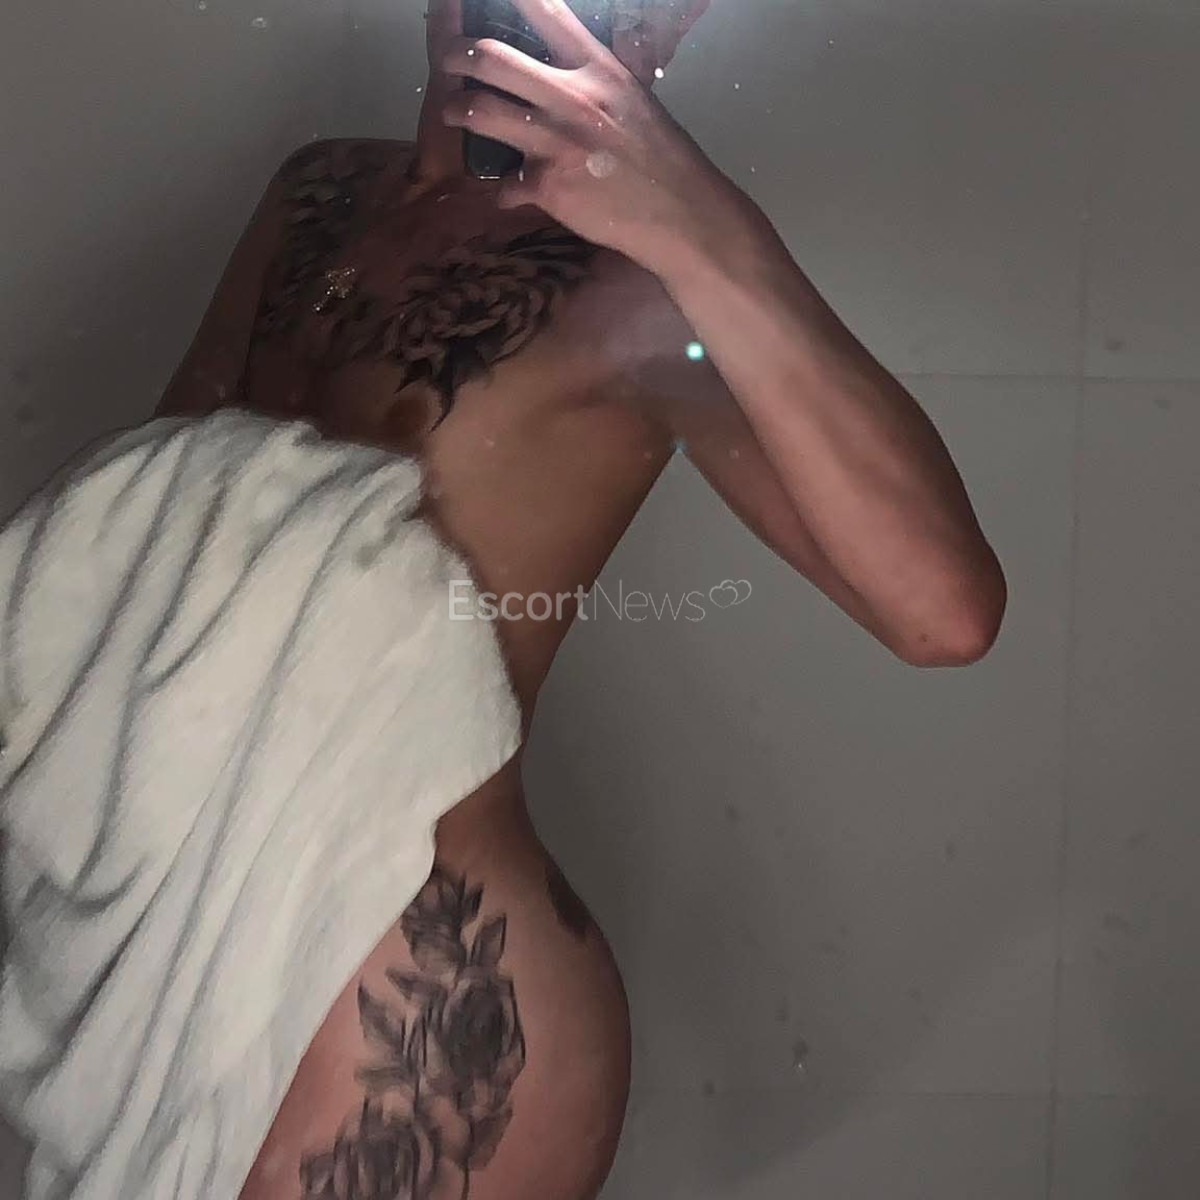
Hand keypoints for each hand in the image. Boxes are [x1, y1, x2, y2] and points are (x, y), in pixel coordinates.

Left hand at [440, 0, 743, 273]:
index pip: (545, 11)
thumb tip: (564, 71)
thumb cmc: (661, 158)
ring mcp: (556, 141)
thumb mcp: (632, 99)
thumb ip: (594, 81)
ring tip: (453, 112)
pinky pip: (505, 184)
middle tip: (450, 61)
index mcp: (597, 68)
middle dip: (457, 55)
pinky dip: (504, 190)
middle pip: (491, 56)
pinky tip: (510, 194)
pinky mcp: (547, 186)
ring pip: (480, 110)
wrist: (679, 214)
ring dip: (457, 110)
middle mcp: (572, 96)